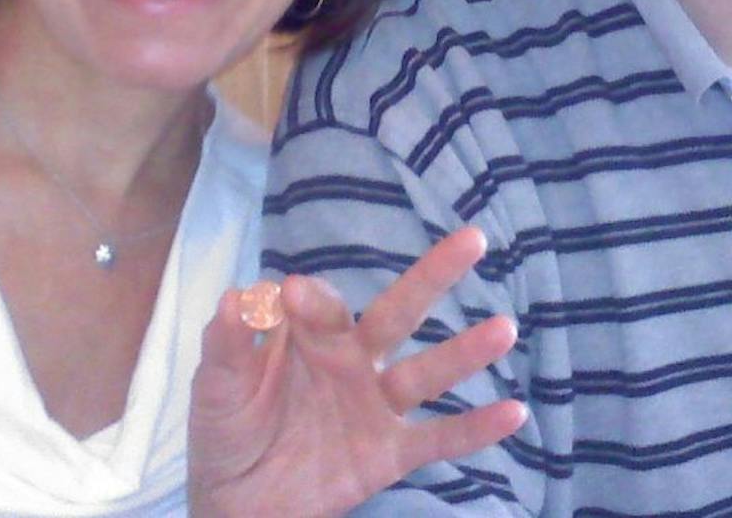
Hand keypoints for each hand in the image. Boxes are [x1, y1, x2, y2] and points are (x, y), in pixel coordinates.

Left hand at [187, 226, 525, 516]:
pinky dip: (475, 429)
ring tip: (505, 328)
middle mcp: (353, 361)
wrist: (237, 503)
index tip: (295, 293)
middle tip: (472, 239)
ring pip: (427, 372)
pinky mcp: (387, 453)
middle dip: (434, 276)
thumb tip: (235, 297)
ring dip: (466, 352)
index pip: (324, 306)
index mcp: (310, 337)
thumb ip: (226, 345)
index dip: (314, 300)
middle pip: (400, 312)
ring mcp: (375, 406)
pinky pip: (437, 439)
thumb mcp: (216, 388)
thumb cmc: (227, 430)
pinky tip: (514, 412)